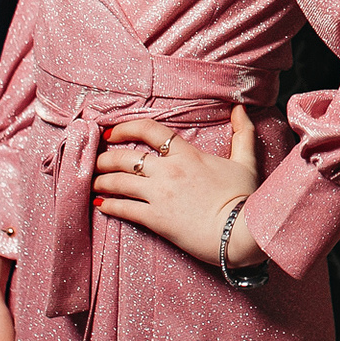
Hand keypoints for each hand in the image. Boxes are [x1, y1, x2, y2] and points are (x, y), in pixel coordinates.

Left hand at [92, 105, 266, 267]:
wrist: (240, 231)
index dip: (126, 128)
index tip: (112, 133)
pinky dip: (109, 205)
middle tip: (96, 161)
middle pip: (125, 157)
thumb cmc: (244, 197)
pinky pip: (124, 209)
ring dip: (102, 180)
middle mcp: (168, 171)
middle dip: (105, 158)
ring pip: (119, 182)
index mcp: (187, 154)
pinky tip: (101, 204)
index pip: (149, 130)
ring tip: (93, 182)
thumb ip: (242, 133)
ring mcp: (160, 195)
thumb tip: (240, 109)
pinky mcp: (156, 219)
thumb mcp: (246, 161)